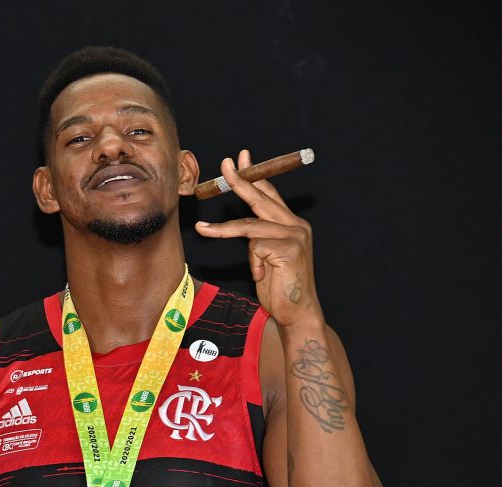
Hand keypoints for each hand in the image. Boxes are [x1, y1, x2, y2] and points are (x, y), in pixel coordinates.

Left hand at [195, 149, 323, 327]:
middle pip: (262, 198)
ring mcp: (295, 235)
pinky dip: (253, 262)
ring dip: (223, 229)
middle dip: (241, 181)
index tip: (241, 159)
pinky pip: (256, 245)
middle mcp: (297, 226)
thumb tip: (241, 226)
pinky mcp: (290, 248)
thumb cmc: (280, 289)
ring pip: (250, 224)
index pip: (270, 194)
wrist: (298, 313)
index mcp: (292, 225)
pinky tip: (261, 275)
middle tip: (225, 165)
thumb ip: (259, 240)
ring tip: (203, 229)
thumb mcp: (265, 259)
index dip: (254, 176)